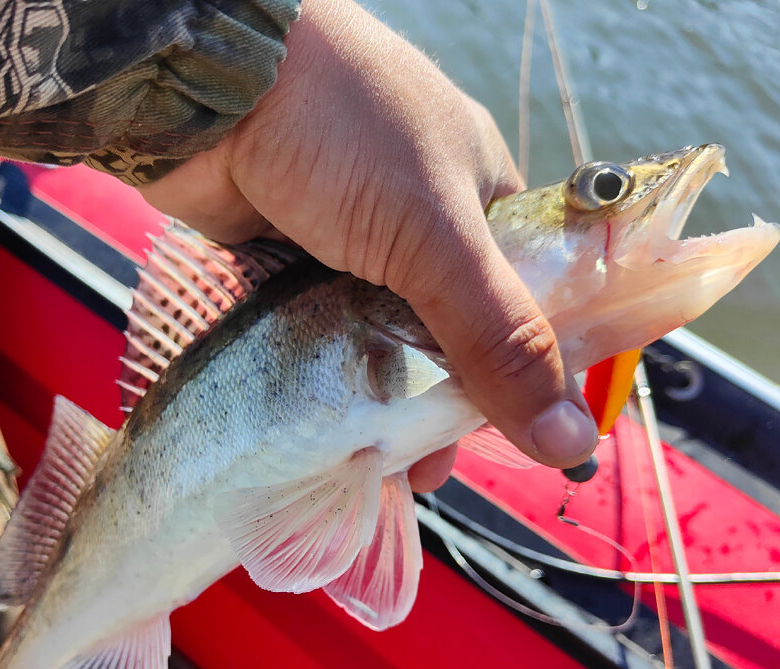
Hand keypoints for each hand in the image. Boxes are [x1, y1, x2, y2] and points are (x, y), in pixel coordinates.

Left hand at [138, 0, 597, 490]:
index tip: (498, 441)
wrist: (208, 87)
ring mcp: (349, 242)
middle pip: (446, 334)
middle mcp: (420, 223)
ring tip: (373, 468)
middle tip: (422, 469)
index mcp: (480, 200)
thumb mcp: (435, 235)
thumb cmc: (339, 130)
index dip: (518, 374)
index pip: (523, 303)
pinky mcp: (289, 261)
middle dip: (437, 403)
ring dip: (376, 400)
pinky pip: (319, 333)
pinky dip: (324, 377)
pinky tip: (323, 428)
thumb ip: (498, 337)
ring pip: (378, 340)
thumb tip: (571, 438)